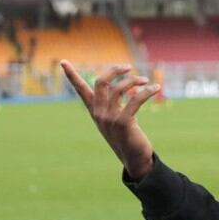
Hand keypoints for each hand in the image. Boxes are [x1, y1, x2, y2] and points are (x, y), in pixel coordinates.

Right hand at [61, 60, 159, 180]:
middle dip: (114, 71)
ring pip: (118, 89)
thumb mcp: (116, 117)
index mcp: (95, 110)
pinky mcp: (123, 123)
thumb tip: (126, 85)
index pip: (81, 90)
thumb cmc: (126, 135)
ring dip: (133, 81)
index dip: (72, 75)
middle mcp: (99, 113)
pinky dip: (146, 92)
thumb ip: (116, 102)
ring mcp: (109, 118)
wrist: (133, 158)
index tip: (63, 61)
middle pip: (100, 82)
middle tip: (128, 67)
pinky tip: (156, 88)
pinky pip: (135, 100)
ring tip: (145, 80)